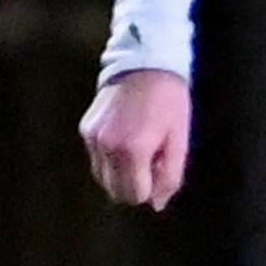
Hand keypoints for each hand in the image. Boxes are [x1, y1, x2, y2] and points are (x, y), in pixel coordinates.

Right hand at [80, 68, 191, 208]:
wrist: (145, 62)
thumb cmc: (169, 100)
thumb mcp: (179, 139)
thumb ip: (170, 175)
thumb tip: (156, 203)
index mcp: (132, 150)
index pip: (134, 195)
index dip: (150, 190)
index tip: (160, 170)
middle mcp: (106, 147)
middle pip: (115, 191)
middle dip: (134, 186)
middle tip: (152, 162)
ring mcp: (92, 138)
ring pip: (102, 178)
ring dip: (121, 174)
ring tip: (140, 150)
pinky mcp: (85, 129)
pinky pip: (96, 159)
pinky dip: (110, 160)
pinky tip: (126, 140)